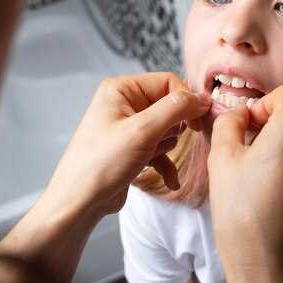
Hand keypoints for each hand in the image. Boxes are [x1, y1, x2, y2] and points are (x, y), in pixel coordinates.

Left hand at [42, 72, 210, 218]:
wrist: (80, 201)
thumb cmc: (102, 163)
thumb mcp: (143, 130)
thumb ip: (176, 109)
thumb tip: (203, 98)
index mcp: (122, 89)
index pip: (168, 81)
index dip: (186, 101)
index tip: (198, 121)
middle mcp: (125, 104)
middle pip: (170, 105)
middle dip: (172, 128)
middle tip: (158, 142)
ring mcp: (129, 127)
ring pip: (168, 129)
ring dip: (166, 147)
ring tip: (147, 158)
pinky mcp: (133, 148)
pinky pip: (161, 149)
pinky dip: (166, 163)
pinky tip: (170, 181)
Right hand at [208, 84, 282, 282]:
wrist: (273, 267)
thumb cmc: (243, 213)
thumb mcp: (221, 159)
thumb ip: (229, 123)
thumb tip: (239, 115)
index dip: (262, 105)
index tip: (247, 127)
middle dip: (277, 118)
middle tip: (252, 144)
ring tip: (265, 167)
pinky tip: (281, 186)